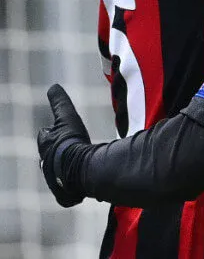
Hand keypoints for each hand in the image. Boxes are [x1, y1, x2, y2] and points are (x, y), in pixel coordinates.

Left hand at [37, 84, 90, 206]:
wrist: (79, 170)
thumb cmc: (72, 143)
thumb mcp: (68, 117)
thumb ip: (60, 102)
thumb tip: (53, 86)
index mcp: (47, 145)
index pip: (46, 135)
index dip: (51, 132)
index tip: (57, 131)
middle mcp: (47, 163)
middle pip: (50, 155)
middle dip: (56, 152)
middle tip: (68, 149)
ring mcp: (55, 179)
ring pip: (58, 173)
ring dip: (66, 169)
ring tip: (77, 166)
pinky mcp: (65, 194)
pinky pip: (67, 192)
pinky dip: (72, 189)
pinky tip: (81, 187)